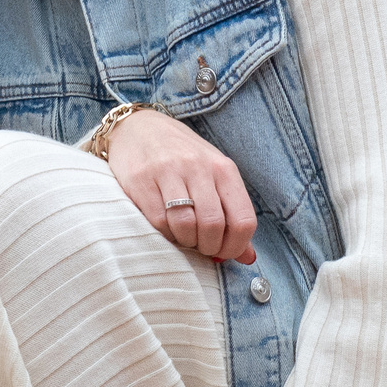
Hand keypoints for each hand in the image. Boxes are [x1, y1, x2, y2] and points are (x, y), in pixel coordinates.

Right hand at [105, 110, 257, 263]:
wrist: (138, 128)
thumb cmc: (181, 158)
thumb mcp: (213, 177)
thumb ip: (232, 214)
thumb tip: (248, 258)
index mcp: (224, 169)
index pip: (243, 220)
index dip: (235, 246)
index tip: (223, 252)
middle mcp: (199, 167)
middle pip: (213, 226)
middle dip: (208, 247)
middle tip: (199, 246)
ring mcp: (169, 172)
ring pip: (186, 225)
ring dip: (185, 241)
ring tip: (182, 236)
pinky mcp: (141, 180)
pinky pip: (158, 221)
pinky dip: (164, 233)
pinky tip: (165, 227)